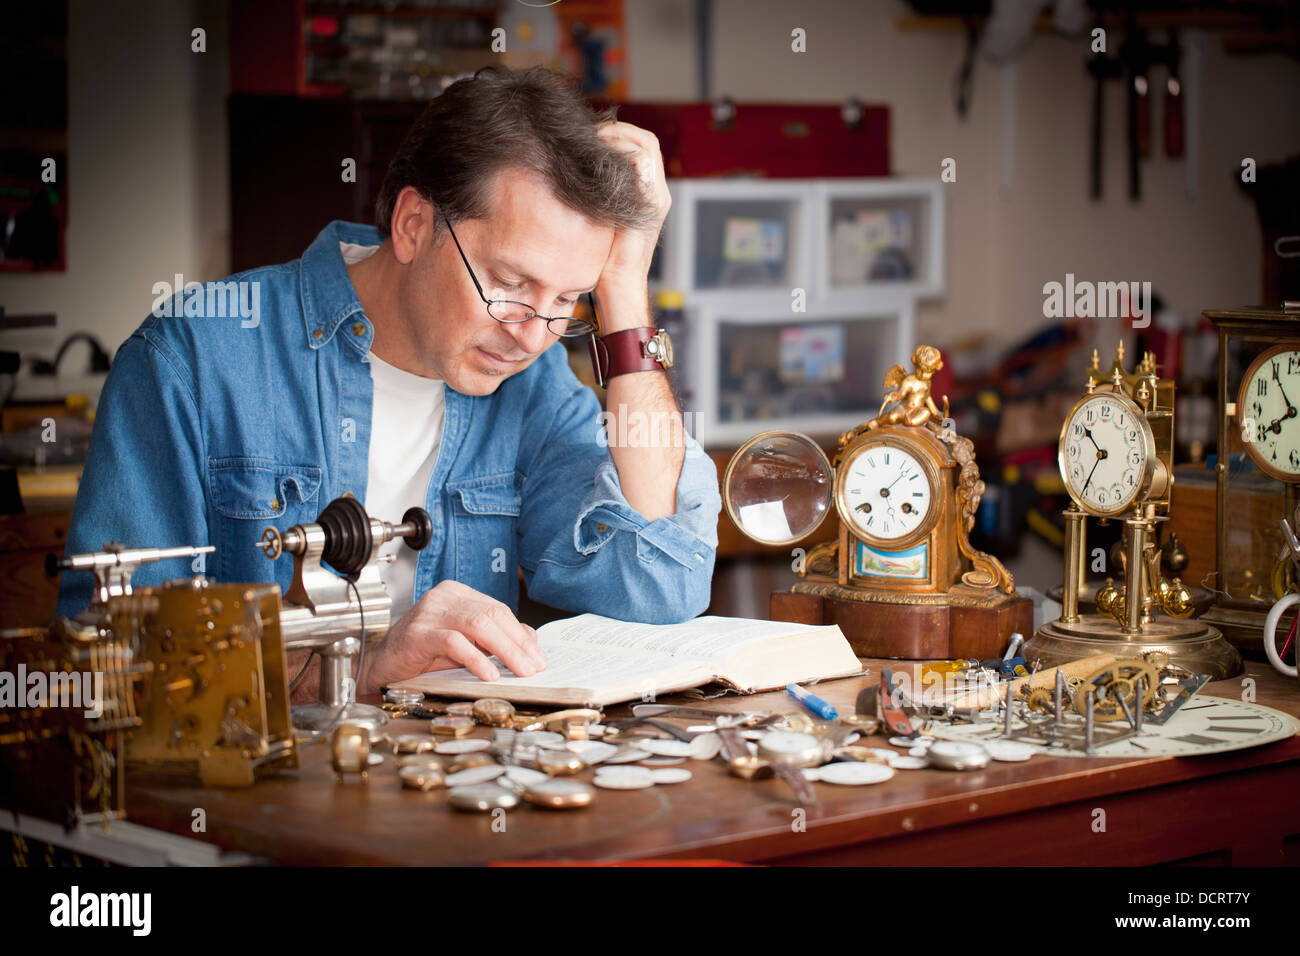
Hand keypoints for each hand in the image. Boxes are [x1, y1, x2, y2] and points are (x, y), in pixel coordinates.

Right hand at [357, 580, 545, 694]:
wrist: (382, 666)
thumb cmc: (422, 654)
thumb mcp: (463, 643)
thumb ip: (492, 639)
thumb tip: (529, 644)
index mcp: (458, 594)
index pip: (499, 610)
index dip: (522, 634)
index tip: (538, 658)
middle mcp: (444, 597)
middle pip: (493, 615)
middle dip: (518, 643)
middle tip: (533, 667)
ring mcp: (430, 612)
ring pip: (478, 625)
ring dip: (504, 650)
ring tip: (518, 670)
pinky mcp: (418, 633)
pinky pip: (454, 642)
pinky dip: (475, 659)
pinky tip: (488, 674)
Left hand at [593, 120, 669, 324]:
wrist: (619, 283)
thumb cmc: (605, 258)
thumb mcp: (601, 217)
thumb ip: (601, 195)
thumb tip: (576, 174)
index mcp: (649, 193)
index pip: (642, 147)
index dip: (619, 133)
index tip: (592, 134)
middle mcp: (657, 192)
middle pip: (647, 140)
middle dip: (619, 129)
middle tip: (592, 132)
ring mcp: (656, 197)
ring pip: (646, 147)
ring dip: (620, 137)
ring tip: (594, 141)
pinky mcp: (650, 203)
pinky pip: (642, 164)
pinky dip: (622, 154)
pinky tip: (599, 159)